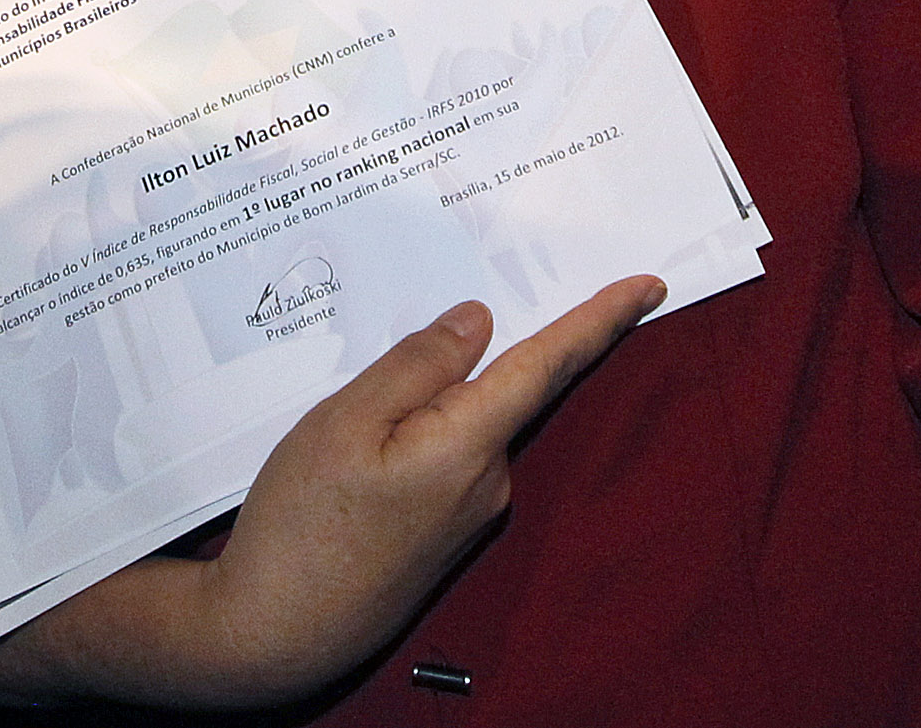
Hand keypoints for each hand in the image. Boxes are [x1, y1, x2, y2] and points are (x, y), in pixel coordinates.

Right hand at [0, 275, 664, 707]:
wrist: (272, 636)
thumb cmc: (301, 527)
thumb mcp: (345, 422)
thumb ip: (417, 365)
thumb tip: (479, 322)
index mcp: (470, 443)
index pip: (552, 365)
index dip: (600, 319)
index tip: (647, 284)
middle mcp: (488, 480)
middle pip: (502, 389)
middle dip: (472, 354)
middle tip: (425, 316)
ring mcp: (468, 514)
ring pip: (465, 424)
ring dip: (430, 400)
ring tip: (353, 407)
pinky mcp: (443, 535)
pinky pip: (446, 458)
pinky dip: (419, 435)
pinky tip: (363, 446)